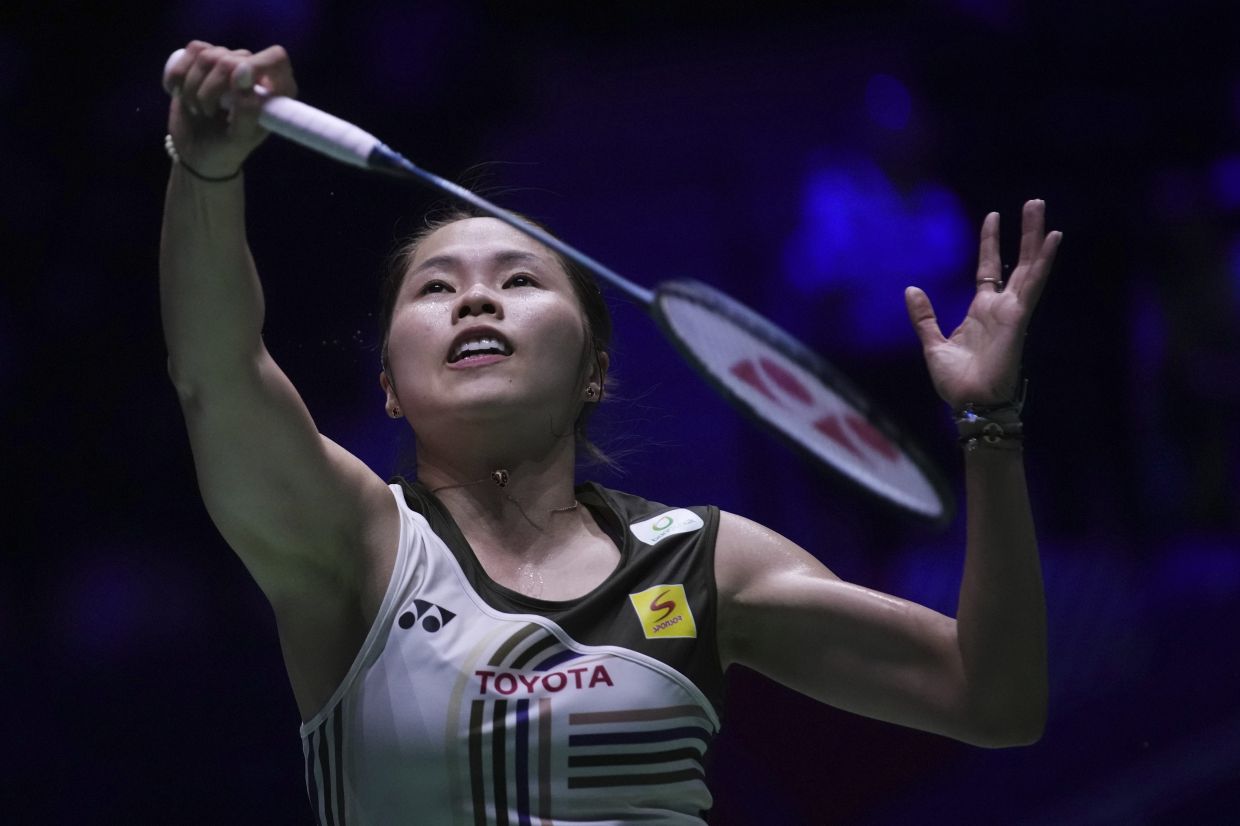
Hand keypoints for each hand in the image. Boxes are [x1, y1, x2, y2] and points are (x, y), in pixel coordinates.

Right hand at [163, 41, 297, 177]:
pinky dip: (177, 74)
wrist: (197, 152)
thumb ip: (247, 107)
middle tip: (207, 113)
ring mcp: (228, 62)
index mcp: (276, 89)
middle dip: (210, 89)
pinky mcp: (202, 59)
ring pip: (205, 54)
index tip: (234, 88)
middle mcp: (254, 70)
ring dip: (192, 86)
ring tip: (196, 108)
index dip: (255, 66)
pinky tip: (177, 92)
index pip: (276, 58)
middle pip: (229, 58)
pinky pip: (189, 51)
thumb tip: (243, 68)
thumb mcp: (240, 137)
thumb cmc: (226, 149)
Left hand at [904, 199, 1061, 408]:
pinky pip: (1032, 286)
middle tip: (1033, 203)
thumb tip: (911, 289)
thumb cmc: (956, 381)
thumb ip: (924, 317)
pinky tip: (1051, 240)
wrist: (969, 404)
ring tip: (1040, 209)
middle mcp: (1000, 308)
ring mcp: (1012, 312)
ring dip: (1036, 239)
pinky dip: (1042, 263)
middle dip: (1024, 233)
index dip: (991, 244)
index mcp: (981, 311)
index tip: (993, 218)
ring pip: (1029, 268)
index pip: (989, 269)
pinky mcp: (1018, 319)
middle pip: (1016, 262)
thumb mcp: (933, 343)